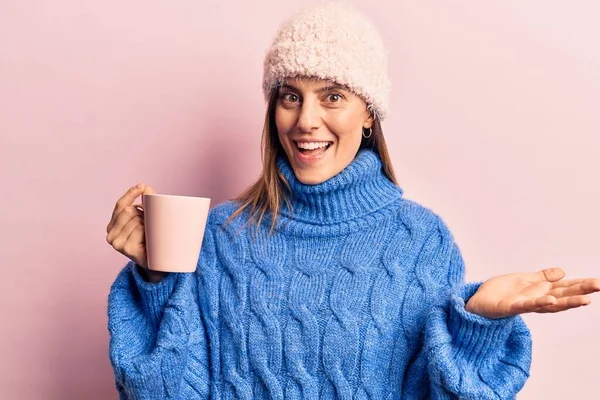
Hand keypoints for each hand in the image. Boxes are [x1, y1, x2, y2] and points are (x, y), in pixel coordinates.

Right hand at [106, 183, 166, 282]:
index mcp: (113, 225)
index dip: (131, 194)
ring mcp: (116, 242)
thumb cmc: (151, 239)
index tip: (142, 186)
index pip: (120, 205)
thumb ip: (145, 202)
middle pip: (128, 211)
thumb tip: (146, 187)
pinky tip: (148, 241)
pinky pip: (138, 230)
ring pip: (135, 220)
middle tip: (149, 225)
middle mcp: (110, 233)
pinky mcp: (124, 248)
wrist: (156, 263)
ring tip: (149, 235)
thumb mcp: (146, 219)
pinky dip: (146, 232)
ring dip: (146, 224)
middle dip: (143, 214)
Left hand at [465, 267, 599, 318]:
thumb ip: (542, 277)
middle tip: (599, 287)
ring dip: (567, 302)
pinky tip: (550, 299)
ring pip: (549, 304)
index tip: (597, 282)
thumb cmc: (501, 293)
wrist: (479, 302)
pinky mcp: (510, 307)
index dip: (580, 285)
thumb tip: (563, 272)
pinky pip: (526, 305)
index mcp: (540, 291)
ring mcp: (524, 304)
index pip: (564, 287)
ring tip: (584, 300)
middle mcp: (536, 299)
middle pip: (562, 296)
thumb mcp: (525, 280)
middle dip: (580, 292)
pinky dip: (538, 302)